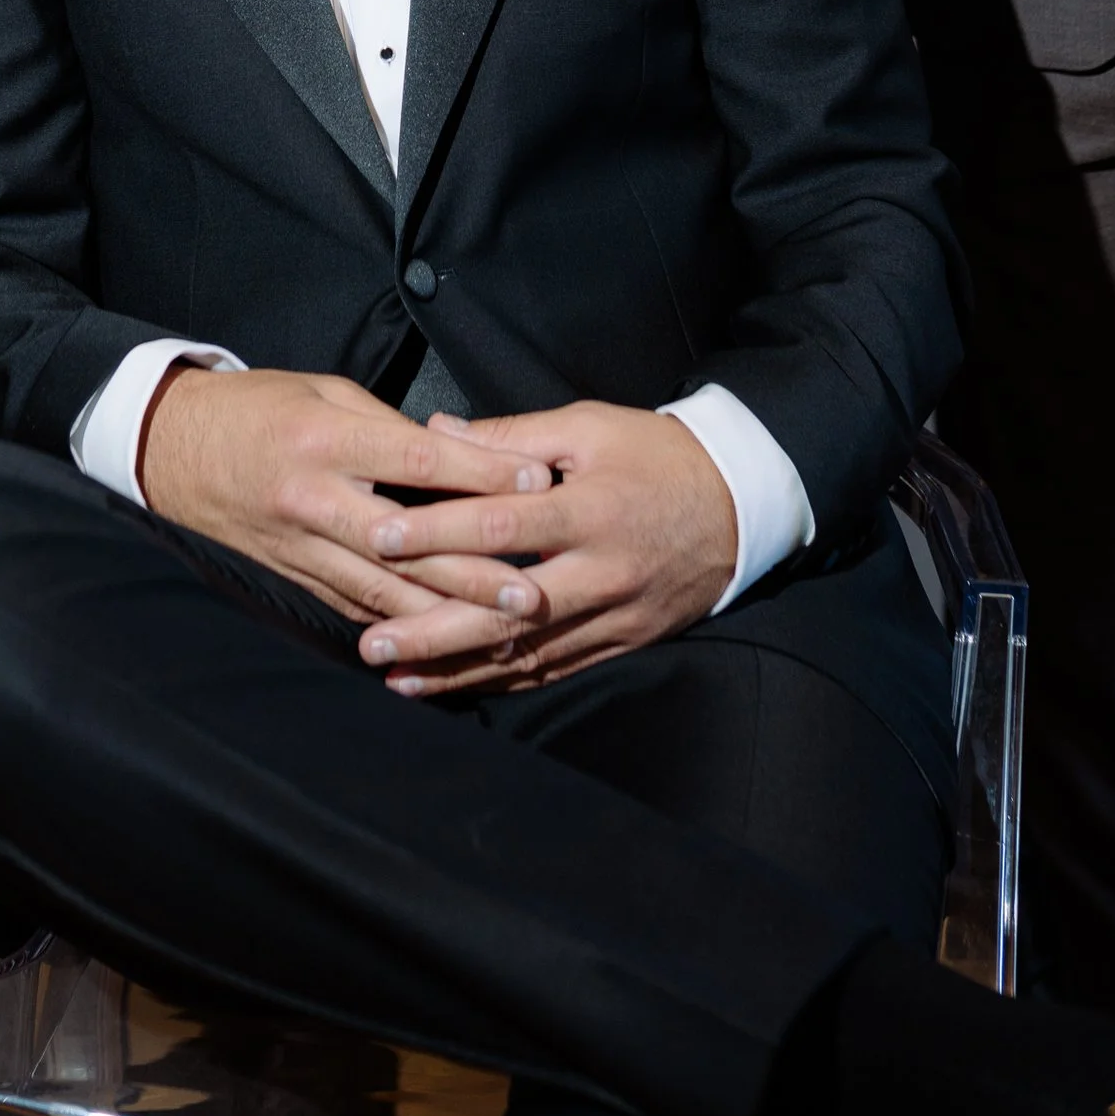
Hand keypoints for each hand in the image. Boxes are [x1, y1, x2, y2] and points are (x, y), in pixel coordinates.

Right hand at [138, 364, 554, 635]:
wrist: (168, 450)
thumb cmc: (254, 409)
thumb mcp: (322, 392)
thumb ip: (387, 427)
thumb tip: (452, 456)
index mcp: (325, 442)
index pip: (417, 462)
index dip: (482, 476)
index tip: (538, 483)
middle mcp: (313, 502)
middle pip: (407, 547)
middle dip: (473, 574)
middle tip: (532, 592)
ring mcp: (300, 549)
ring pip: (383, 593)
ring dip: (447, 617)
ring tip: (503, 631)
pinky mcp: (291, 579)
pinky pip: (353, 609)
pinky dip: (400, 629)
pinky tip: (444, 645)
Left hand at [353, 400, 739, 698]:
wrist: (742, 505)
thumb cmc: (658, 456)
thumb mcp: (590, 427)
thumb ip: (512, 437)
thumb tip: (437, 433)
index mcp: (588, 510)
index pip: (501, 526)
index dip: (438, 534)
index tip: (381, 539)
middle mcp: (600, 572)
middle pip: (505, 611)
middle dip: (434, 631)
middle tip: (372, 643)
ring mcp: (613, 616)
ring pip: (526, 654)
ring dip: (458, 670)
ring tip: (396, 678)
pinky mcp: (621, 642)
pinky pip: (555, 670)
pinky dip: (504, 681)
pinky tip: (458, 688)